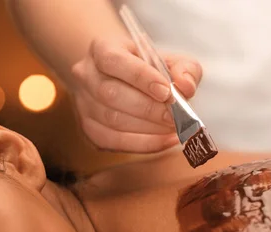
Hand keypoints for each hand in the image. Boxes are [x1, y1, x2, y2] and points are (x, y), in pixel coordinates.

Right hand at [71, 38, 202, 152]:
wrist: (123, 80)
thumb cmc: (149, 69)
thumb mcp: (169, 60)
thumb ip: (184, 69)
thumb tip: (186, 86)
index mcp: (102, 49)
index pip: (114, 61)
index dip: (141, 77)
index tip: (167, 92)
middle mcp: (86, 75)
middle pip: (111, 94)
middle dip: (149, 108)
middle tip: (176, 117)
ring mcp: (84, 104)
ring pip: (111, 120)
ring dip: (148, 128)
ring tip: (174, 128)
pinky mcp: (90, 129)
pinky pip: (114, 142)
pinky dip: (144, 144)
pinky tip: (166, 140)